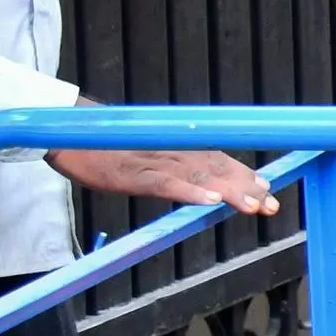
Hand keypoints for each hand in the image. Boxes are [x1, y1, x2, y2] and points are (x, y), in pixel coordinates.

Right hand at [50, 146, 281, 215]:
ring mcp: (152, 162)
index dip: (243, 173)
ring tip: (253, 205)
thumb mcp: (140, 157)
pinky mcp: (131, 173)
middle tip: (272, 204)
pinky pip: (165, 184)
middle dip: (246, 186)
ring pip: (198, 176)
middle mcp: (169, 151)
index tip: (268, 187)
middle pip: (216, 168)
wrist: (63, 130)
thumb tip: (194, 181)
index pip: (216, 159)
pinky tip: (210, 200)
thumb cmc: (103, 146)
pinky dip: (189, 192)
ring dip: (228, 191)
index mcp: (173, 148)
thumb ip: (168, 167)